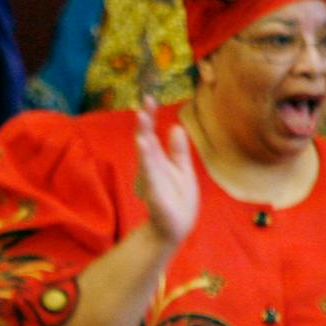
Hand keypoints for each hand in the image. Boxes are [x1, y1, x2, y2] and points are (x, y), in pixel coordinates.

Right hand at [136, 103, 199, 248]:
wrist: (176, 227)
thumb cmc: (178, 199)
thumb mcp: (182, 169)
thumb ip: (177, 150)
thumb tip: (175, 126)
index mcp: (158, 159)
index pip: (151, 134)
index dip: (150, 117)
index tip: (149, 98)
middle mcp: (151, 166)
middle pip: (145, 140)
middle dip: (144, 123)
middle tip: (143, 104)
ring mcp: (150, 178)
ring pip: (145, 153)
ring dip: (143, 135)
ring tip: (142, 117)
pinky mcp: (153, 191)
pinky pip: (149, 172)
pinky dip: (146, 158)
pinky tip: (144, 144)